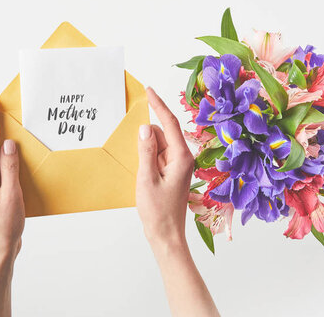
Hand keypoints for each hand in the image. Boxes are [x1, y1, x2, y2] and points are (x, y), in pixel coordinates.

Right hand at [136, 88, 195, 246]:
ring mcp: (178, 165)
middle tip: (140, 161)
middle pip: (162, 133)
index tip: (148, 90)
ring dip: (147, 151)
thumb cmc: (158, 211)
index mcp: (182, 157)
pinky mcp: (172, 171)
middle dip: (146, 138)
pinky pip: (158, 155)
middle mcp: (183, 157)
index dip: (158, 104)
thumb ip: (146, 151)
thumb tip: (144, 127)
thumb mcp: (147, 178)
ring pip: (158, 144)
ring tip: (143, 175)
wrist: (166, 235)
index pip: (169, 123)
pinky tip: (144, 174)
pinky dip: (148, 158)